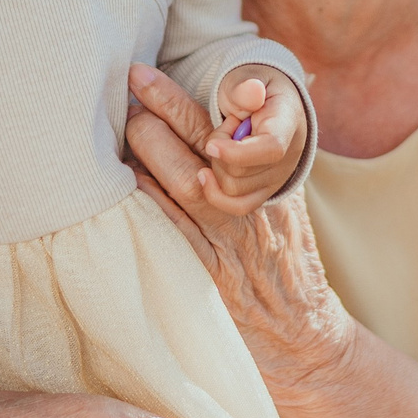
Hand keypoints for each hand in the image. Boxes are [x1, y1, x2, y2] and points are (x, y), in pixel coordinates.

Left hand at [124, 64, 355, 407]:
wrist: (307, 343)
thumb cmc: (290, 269)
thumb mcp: (290, 207)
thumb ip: (264, 159)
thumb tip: (253, 95)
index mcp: (266, 180)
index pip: (215, 126)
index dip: (173, 99)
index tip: (141, 75)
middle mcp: (245, 206)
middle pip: (188, 148)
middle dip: (150, 121)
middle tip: (120, 105)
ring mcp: (222, 242)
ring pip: (171, 185)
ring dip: (137, 159)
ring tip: (110, 141)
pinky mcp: (200, 276)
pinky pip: (161, 232)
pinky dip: (136, 207)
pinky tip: (110, 194)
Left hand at [166, 64, 305, 215]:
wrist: (268, 102)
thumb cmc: (252, 87)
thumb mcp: (247, 77)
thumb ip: (244, 87)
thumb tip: (252, 91)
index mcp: (288, 124)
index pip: (271, 149)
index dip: (237, 153)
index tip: (211, 145)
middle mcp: (289, 158)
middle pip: (243, 174)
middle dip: (220, 152)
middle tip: (225, 128)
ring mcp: (278, 178)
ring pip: (234, 192)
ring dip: (218, 167)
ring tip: (225, 143)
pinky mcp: (264, 191)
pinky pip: (238, 206)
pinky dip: (215, 194)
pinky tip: (204, 175)